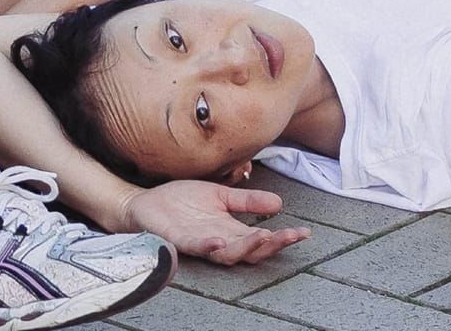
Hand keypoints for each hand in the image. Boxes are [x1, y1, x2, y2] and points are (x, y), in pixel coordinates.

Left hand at [122, 179, 308, 264]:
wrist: (146, 201)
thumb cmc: (182, 202)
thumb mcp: (220, 195)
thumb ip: (247, 202)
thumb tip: (279, 203)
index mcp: (230, 231)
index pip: (261, 239)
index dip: (282, 238)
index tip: (304, 233)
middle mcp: (219, 241)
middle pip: (250, 251)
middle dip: (271, 245)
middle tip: (288, 236)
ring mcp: (199, 243)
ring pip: (227, 255)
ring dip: (245, 248)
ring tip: (262, 237)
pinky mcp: (178, 240)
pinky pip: (196, 247)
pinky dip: (208, 246)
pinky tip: (220, 241)